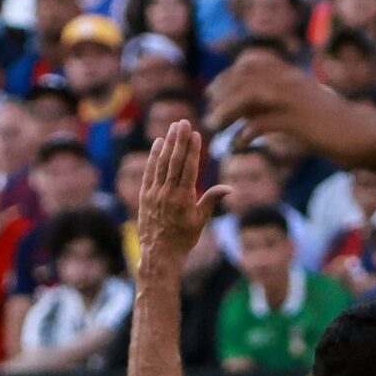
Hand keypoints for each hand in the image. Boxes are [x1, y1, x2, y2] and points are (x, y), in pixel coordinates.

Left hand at [138, 122, 229, 274]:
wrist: (159, 253)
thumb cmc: (184, 238)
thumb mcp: (201, 221)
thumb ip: (212, 200)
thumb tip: (230, 188)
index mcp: (184, 199)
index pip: (189, 169)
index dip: (192, 150)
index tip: (196, 134)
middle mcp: (168, 193)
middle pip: (174, 161)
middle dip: (179, 140)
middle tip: (183, 122)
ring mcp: (154, 193)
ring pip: (162, 163)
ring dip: (168, 143)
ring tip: (173, 127)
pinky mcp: (144, 194)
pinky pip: (149, 171)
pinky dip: (153, 156)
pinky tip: (158, 142)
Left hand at [208, 50, 375, 169]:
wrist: (368, 135)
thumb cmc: (341, 128)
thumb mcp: (309, 109)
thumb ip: (285, 105)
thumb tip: (258, 115)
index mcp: (293, 75)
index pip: (252, 63)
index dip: (229, 76)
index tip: (214, 93)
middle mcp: (291, 81)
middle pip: (244, 77)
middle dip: (222, 93)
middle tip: (210, 114)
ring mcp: (294, 99)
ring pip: (247, 96)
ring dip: (226, 111)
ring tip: (215, 127)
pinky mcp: (297, 121)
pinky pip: (260, 123)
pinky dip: (244, 134)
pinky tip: (238, 146)